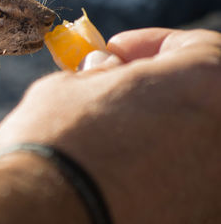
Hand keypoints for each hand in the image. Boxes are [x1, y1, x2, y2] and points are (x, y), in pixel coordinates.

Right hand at [0, 28, 220, 222]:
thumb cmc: (57, 143)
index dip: (151, 43)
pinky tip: (115, 167)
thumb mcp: (69, 87)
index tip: (115, 51)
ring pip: (187, 139)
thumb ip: (100, 73)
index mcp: (206, 86)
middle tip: (111, 86)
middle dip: (154, 85)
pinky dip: (152, 164)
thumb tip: (105, 70)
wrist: (45, 216)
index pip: (196, 48)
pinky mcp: (194, 217)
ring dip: (154, 126)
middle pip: (196, 97)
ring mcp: (215, 186)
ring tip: (108, 131)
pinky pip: (177, 177)